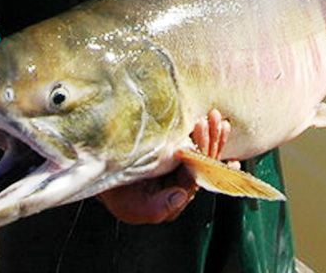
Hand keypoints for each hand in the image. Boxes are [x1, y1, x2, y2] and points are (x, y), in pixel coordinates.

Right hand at [97, 109, 230, 224]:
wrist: (101, 175)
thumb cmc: (116, 193)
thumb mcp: (131, 207)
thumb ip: (157, 208)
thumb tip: (182, 196)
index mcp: (175, 197)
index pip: (194, 175)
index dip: (200, 152)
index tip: (199, 128)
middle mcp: (183, 183)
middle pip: (203, 164)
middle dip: (210, 141)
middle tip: (210, 117)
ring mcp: (181, 169)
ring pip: (204, 155)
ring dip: (213, 136)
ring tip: (216, 117)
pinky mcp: (176, 156)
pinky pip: (199, 149)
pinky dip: (213, 139)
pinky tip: (224, 129)